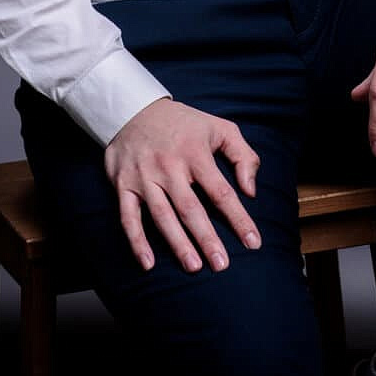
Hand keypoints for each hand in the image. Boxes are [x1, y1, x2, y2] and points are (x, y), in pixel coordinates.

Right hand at [103, 96, 261, 272]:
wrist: (135, 108)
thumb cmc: (184, 124)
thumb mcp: (219, 128)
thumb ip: (242, 156)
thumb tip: (250, 191)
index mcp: (195, 153)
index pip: (221, 191)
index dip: (238, 218)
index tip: (253, 243)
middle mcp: (170, 166)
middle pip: (190, 208)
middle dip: (207, 238)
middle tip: (222, 265)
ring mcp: (144, 177)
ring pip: (162, 215)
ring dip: (177, 243)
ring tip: (194, 267)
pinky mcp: (123, 185)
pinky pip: (128, 217)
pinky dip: (136, 241)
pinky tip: (148, 263)